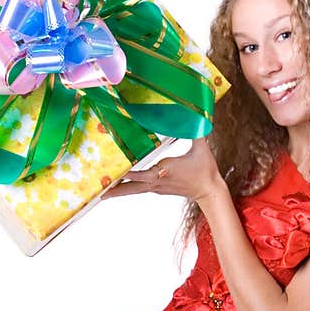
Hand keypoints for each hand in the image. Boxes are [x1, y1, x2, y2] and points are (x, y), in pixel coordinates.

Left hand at [102, 138, 225, 203]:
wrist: (209, 191)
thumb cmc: (205, 170)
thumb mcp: (202, 149)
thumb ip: (196, 132)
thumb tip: (197, 116)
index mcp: (165, 170)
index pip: (142, 173)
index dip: (129, 174)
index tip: (115, 173)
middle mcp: (158, 181)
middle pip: (133, 187)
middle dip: (116, 190)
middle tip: (100, 194)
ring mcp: (157, 187)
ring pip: (134, 190)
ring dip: (119, 191)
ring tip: (103, 194)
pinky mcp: (158, 189)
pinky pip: (140, 189)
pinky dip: (129, 188)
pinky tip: (119, 186)